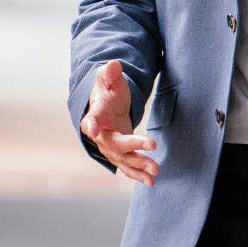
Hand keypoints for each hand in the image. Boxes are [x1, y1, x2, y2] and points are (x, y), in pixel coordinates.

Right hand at [80, 59, 158, 185]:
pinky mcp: (120, 155)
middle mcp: (101, 136)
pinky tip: (151, 181)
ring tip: (156, 170)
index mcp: (95, 115)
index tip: (93, 129)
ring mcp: (110, 148)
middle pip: (114, 144)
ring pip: (123, 160)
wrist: (105, 107)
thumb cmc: (107, 91)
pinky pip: (128, 167)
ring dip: (139, 166)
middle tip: (152, 146)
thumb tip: (113, 65)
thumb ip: (109, 73)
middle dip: (133, 147)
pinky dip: (138, 175)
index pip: (91, 121)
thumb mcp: (108, 79)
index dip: (92, 125)